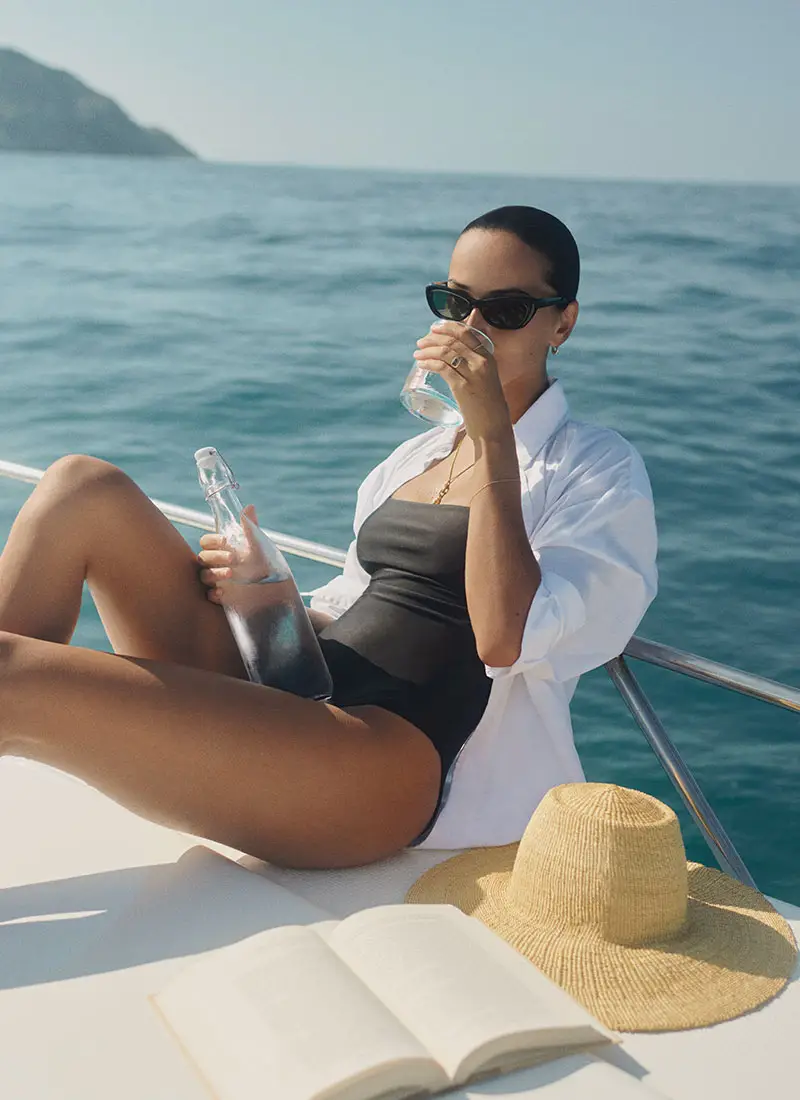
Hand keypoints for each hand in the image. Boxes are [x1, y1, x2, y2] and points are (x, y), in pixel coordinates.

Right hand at [197, 504, 266, 602]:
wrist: (276, 588)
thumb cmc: (264, 563)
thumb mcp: (258, 546)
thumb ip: (251, 528)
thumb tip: (249, 506)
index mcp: (222, 549)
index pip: (206, 542)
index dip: (212, 540)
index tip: (225, 541)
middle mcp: (216, 564)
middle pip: (202, 558)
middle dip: (215, 557)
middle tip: (233, 558)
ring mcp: (217, 580)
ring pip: (204, 576)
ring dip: (214, 573)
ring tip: (231, 573)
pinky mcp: (221, 597)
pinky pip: (209, 595)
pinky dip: (214, 593)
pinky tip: (224, 592)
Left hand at [413, 321, 511, 441]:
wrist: (493, 426)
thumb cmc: (489, 405)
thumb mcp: (486, 378)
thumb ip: (474, 366)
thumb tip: (456, 357)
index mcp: (488, 357)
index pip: (467, 333)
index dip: (448, 327)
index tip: (434, 328)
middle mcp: (481, 362)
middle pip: (453, 341)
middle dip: (433, 338)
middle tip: (421, 342)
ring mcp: (472, 374)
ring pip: (445, 352)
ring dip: (428, 350)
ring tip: (417, 353)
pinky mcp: (462, 387)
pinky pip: (441, 368)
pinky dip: (428, 363)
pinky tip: (421, 364)